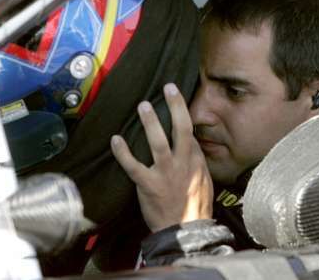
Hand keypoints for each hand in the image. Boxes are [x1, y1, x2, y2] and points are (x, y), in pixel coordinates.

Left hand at [111, 83, 212, 231]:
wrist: (186, 229)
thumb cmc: (195, 204)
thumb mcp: (203, 178)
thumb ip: (196, 159)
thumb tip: (189, 143)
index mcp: (195, 160)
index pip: (189, 131)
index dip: (182, 111)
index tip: (175, 94)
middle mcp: (182, 162)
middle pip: (181, 129)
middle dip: (175, 106)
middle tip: (168, 88)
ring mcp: (165, 173)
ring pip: (158, 143)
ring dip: (150, 123)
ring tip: (143, 105)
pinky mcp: (148, 184)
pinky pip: (134, 166)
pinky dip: (123, 152)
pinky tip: (115, 139)